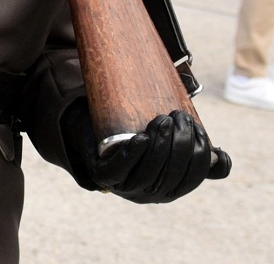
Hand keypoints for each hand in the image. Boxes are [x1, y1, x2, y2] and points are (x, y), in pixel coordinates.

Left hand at [62, 104, 228, 203]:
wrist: (91, 127)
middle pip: (170, 174)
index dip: (199, 155)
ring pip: (147, 172)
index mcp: (169, 189)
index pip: (192, 178)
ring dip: (159, 145)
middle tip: (179, 116)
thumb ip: (192, 152)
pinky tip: (141, 138)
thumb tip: (219, 157)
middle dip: (181, 143)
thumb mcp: (168, 143)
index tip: (197, 127)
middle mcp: (148, 194)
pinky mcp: (101, 175)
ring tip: (162, 120)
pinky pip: (118, 170)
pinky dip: (132, 154)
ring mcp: (123, 187)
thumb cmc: (134, 133)